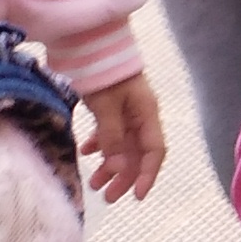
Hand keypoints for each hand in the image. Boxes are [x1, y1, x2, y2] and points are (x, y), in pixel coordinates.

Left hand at [80, 68, 166, 200]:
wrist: (90, 44)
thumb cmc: (102, 74)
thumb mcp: (106, 106)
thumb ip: (112, 136)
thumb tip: (117, 168)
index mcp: (146, 114)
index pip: (154, 151)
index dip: (147, 175)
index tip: (136, 196)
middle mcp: (140, 116)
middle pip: (137, 154)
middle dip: (124, 177)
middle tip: (107, 197)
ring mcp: (127, 112)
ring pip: (122, 147)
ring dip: (110, 166)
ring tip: (93, 183)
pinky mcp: (112, 108)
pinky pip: (110, 135)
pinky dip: (100, 146)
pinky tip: (86, 151)